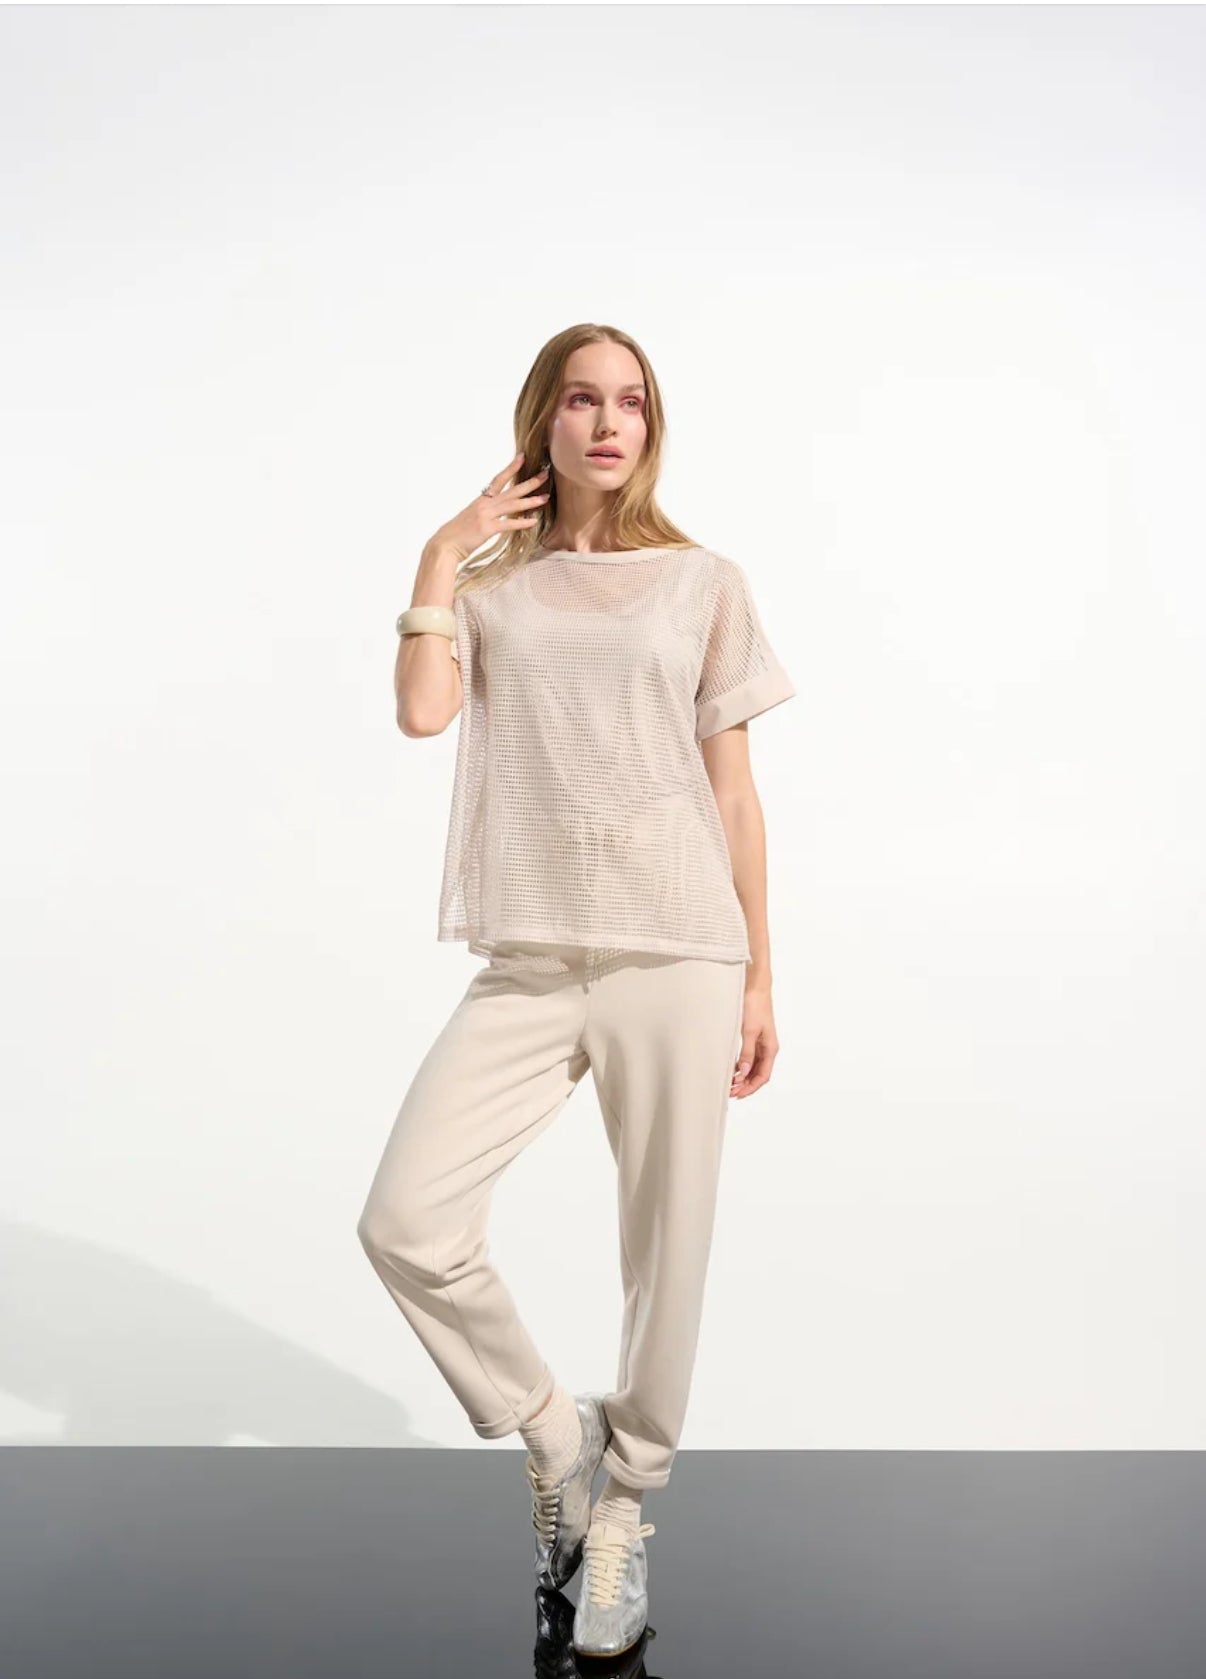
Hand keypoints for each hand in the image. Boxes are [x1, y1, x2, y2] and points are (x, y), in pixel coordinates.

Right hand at [427, 452, 549, 562]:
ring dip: (530, 501)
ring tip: (545, 497)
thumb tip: (495, 511)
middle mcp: (484, 504)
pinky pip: (508, 524)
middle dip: (529, 482)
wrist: (444, 545)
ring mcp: (485, 516)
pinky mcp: (487, 529)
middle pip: (511, 490)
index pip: (498, 479)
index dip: (511, 468)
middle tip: (545, 474)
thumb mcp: (470, 517)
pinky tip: (534, 521)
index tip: (523, 457)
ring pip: (512, 505)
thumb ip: (484, 512)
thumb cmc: (457, 534)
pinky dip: (522, 523)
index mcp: (480, 500)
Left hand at [731, 986, 778, 1097]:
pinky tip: (732, 1069)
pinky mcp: (753, 1037)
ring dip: (743, 1077)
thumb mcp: (749, 1031)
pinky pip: (749, 1057)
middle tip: (730, 1092)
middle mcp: (767, 1048)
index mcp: (771, 1048)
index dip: (751, 1087)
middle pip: (758, 1074)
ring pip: (753, 1067)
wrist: (755, 987)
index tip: (738, 1094)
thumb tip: (744, 1072)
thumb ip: (747, 1052)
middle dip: (745, 1085)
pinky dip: (741, 1066)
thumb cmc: (755, 1005)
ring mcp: (761, 1043)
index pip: (763, 1076)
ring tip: (730, 1083)